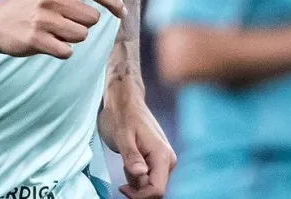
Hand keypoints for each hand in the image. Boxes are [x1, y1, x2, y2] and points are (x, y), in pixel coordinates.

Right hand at [0, 0, 123, 58]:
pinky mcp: (36, 40)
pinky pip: (67, 51)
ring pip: (81, 35)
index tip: (122, 12)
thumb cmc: (29, 3)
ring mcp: (43, 20)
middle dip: (83, 23)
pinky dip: (62, 50)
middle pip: (91, 18)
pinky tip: (49, 43)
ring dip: (73, 38)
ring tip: (55, 31)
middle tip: (64, 21)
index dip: (113, 1)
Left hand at [99, 80, 175, 198]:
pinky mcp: (158, 161)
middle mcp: (168, 160)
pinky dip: (136, 176)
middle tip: (123, 171)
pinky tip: (129, 161)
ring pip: (151, 186)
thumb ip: (132, 156)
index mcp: (162, 155)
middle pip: (155, 190)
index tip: (122, 187)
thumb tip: (141, 174)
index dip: (140, 196)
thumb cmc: (122, 116)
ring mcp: (164, 161)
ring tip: (126, 161)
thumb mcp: (122, 136)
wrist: (126, 101)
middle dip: (137, 189)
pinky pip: (149, 178)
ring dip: (136, 182)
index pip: (157, 189)